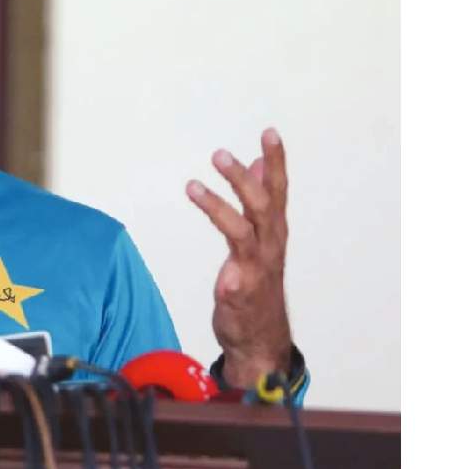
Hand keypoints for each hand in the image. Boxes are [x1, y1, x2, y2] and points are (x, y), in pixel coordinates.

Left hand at [186, 128, 293, 388]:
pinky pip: (235, 286)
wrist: (261, 336)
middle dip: (242, 179)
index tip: (269, 132)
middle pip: (261, 206)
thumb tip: (258, 163)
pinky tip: (224, 280)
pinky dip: (230, 281)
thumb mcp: (261, 236)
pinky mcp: (240, 296)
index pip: (276, 189)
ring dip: (219, 209)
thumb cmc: (258, 281)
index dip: (276, 161)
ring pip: (241, 234)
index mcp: (273, 231)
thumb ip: (259, 200)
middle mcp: (269, 246)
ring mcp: (255, 271)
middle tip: (219, 154)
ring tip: (192, 186)